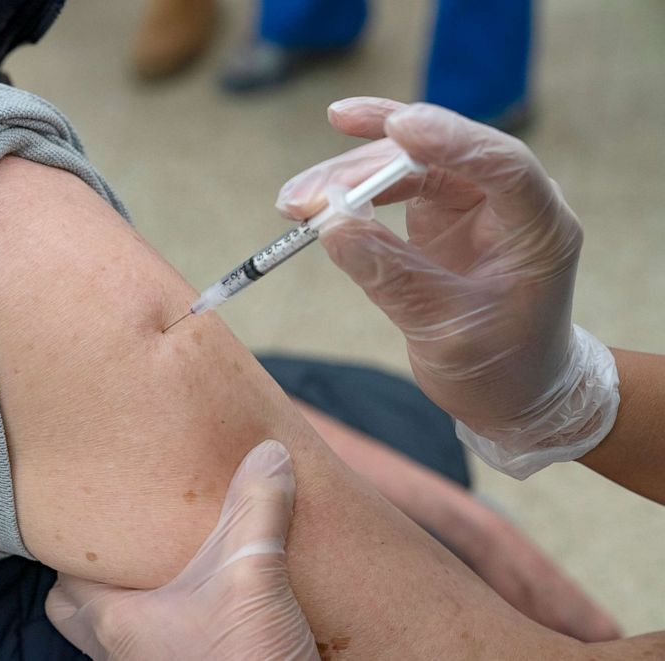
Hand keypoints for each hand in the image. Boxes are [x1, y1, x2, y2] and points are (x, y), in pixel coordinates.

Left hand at [45, 440, 318, 660]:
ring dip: (131, 597)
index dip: (77, 539)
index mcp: (114, 621)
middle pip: (74, 607)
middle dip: (95, 573)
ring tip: (163, 562)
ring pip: (113, 628)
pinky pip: (152, 645)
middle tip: (127, 537)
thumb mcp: (254, 573)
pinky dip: (164, 621)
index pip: (64, 575)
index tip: (101, 508)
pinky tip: (201, 600)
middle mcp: (118, 652)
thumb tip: (269, 451)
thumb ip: (257, 508)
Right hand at [277, 98, 617, 477]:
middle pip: (435, 157)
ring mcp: (471, 201)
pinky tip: (314, 205)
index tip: (396, 126)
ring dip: (347, 177)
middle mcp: (507, 200)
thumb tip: (332, 228)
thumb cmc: (500, 368)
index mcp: (538, 228)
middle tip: (304, 195)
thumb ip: (392, 279)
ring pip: (405, 165)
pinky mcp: (440, 211)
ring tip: (293, 204)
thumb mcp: (445, 332)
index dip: (449, 140)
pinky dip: (351, 193)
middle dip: (365, 167)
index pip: (501, 164)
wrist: (513, 392)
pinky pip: (391, 185)